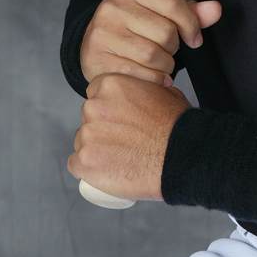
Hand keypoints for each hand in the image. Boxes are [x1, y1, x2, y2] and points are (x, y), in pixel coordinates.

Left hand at [67, 73, 191, 200]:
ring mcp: (87, 136)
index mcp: (111, 85)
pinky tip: (105, 171)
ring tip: (119, 158)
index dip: (108, 108)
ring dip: (95, 149)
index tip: (117, 119)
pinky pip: (76, 165)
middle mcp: (93, 107)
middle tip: (122, 140)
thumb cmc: (177, 126)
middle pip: (88, 118)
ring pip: (82, 142)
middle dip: (101, 128)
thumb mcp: (166, 92)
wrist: (180, 156)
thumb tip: (147, 89)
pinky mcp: (84, 162)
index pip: (96, 94)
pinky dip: (88, 169)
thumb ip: (147, 88)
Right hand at [80, 0, 221, 86]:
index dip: (191, 23)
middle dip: (174, 47)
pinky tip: (150, 76)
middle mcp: (110, 8)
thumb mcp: (159, 13)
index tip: (194, 38)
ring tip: (159, 63)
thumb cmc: (134, 29)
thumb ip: (189, 11)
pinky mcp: (97, 61)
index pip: (173, 2)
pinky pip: (140, 75)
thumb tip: (216, 9)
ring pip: (154, 56)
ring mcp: (101, 35)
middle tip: (167, 50)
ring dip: (165, 65)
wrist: (96, 49)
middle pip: (166, 32)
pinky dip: (153, 80)